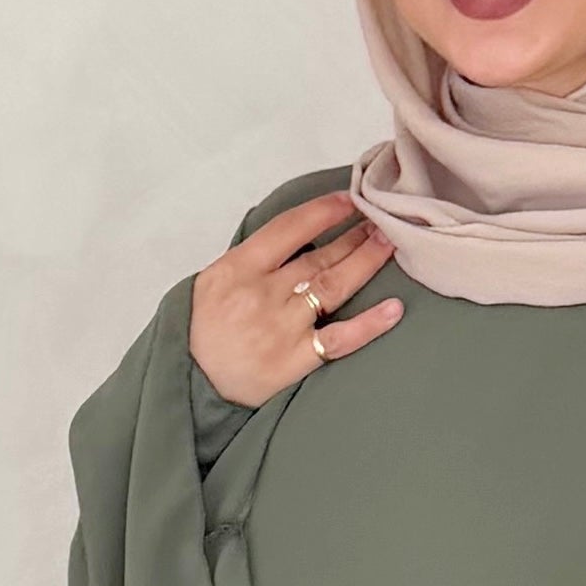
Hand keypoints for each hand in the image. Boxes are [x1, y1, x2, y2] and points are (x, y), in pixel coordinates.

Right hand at [188, 189, 404, 406]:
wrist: (191, 385)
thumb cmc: (201, 333)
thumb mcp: (211, 282)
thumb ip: (251, 260)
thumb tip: (297, 238)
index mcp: (238, 269)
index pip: (288, 229)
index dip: (323, 212)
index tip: (349, 200)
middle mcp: (262, 295)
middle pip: (318, 257)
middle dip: (354, 235)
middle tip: (382, 221)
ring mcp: (281, 328)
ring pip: (332, 288)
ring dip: (365, 263)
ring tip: (388, 245)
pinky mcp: (294, 361)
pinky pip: (339, 339)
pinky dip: (369, 325)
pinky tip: (393, 309)